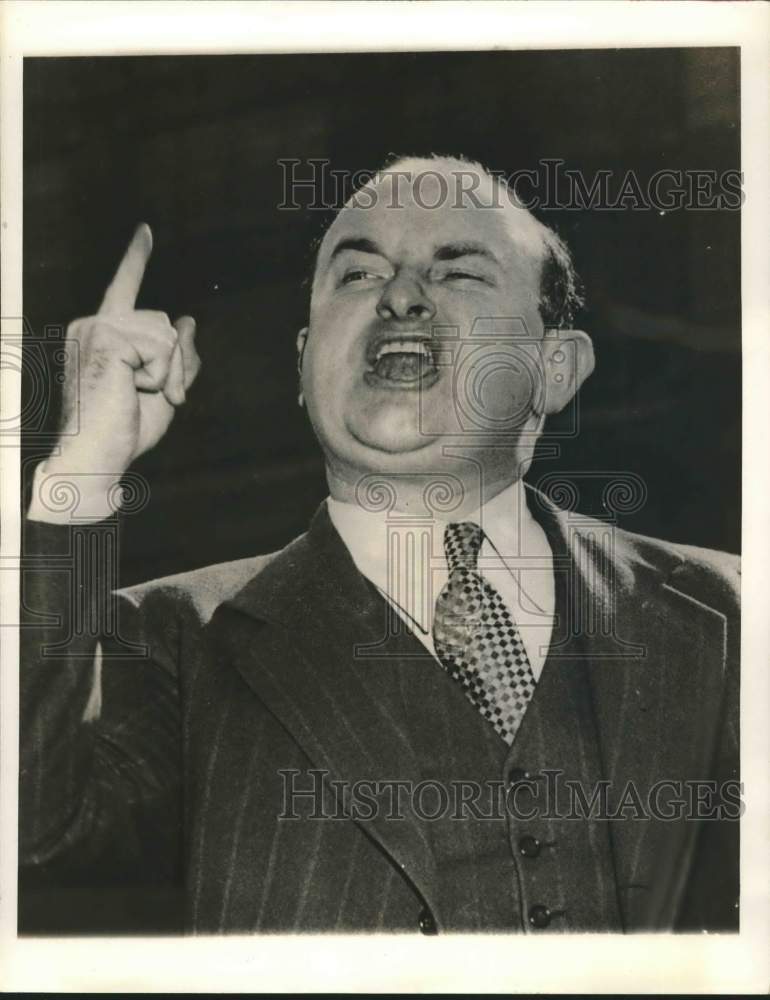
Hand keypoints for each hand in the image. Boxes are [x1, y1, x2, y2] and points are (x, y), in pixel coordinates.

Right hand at [46, 224, 199, 478]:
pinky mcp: (107, 337)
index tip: (146, 232)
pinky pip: (163, 347)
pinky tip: (134, 391)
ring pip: (168, 333)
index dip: (136, 259)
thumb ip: (178, 356)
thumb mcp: (163, 389)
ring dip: (169, 372)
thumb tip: (189, 319)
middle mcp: (94, 324)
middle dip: (176, 364)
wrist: (97, 456)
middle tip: (156, 396)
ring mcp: (97, 327)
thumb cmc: (125, 429)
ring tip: (142, 395)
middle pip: (166, 322)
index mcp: (103, 334)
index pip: (125, 290)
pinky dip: (161, 375)